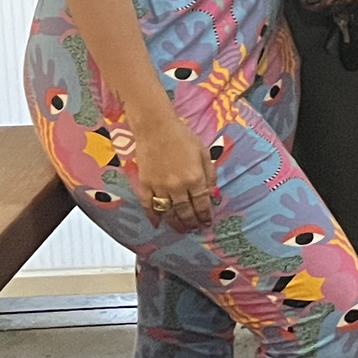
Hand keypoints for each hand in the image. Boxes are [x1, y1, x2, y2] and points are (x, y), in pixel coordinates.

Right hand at [130, 112, 218, 231]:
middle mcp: (178, 186)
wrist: (156, 127)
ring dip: (176, 223)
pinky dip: (152, 216)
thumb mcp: (204, 153)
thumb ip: (210, 175)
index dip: (205, 216)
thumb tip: (213, 194)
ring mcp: (159, 186)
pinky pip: (148, 205)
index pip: (202, 204)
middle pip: (186, 212)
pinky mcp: (144, 184)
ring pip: (168, 212)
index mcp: (195, 178)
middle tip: (195, 229)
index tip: (207, 223)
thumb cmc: (183, 137)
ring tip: (181, 230)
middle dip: (192, 223)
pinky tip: (157, 224)